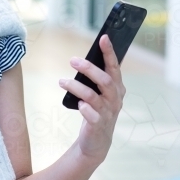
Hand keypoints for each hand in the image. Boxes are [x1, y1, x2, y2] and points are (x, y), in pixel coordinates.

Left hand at [58, 35, 125, 162]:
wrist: (97, 141)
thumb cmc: (97, 111)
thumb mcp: (100, 93)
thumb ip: (96, 79)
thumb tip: (82, 60)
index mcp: (117, 88)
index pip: (114, 67)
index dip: (109, 52)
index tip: (103, 38)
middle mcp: (115, 99)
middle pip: (104, 80)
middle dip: (88, 68)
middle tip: (72, 60)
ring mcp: (107, 113)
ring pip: (93, 96)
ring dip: (76, 86)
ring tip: (62, 81)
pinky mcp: (98, 125)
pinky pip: (91, 114)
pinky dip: (83, 107)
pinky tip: (78, 105)